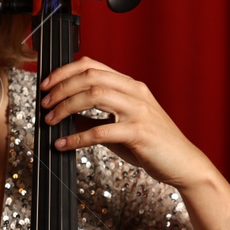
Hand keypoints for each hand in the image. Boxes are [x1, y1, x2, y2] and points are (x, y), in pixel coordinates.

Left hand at [39, 57, 214, 187]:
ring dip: (66, 107)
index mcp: (130, 86)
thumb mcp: (122, 126)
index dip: (64, 72)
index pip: (92, 66)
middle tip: (45, 104)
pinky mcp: (139, 133)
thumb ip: (96, 118)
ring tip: (50, 120)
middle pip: (89, 76)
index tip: (47, 84)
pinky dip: (77, 137)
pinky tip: (64, 144)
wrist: (184, 164)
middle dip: (61, 88)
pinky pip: (100, 130)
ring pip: (93, 96)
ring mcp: (138, 111)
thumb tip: (66, 116)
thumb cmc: (153, 146)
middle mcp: (134, 92)